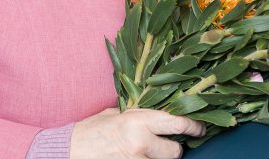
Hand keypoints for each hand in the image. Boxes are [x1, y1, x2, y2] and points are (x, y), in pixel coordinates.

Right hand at [70, 107, 204, 158]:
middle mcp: (140, 141)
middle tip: (164, 146)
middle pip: (175, 152)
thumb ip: (139, 114)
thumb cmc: (91, 130)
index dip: (193, 126)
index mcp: (138, 120)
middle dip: (172, 150)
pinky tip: (139, 158)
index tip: (200, 128)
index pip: (177, 122)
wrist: (68, 150)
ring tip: (145, 153)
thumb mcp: (116, 114)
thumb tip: (160, 114)